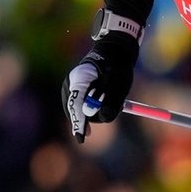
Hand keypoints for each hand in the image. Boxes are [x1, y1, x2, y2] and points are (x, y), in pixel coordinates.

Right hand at [62, 12, 141, 142]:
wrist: (113, 52)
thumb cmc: (118, 67)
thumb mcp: (120, 84)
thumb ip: (113, 100)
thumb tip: (105, 118)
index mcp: (80, 79)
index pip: (77, 105)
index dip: (80, 123)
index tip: (82, 138)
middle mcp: (70, 84)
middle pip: (76, 111)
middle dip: (89, 117)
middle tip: (103, 118)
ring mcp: (70, 89)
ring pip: (79, 111)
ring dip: (94, 112)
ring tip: (110, 97)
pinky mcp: (74, 93)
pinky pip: (80, 108)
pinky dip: (91, 110)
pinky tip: (102, 100)